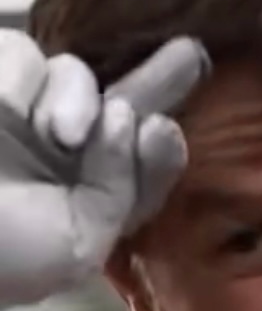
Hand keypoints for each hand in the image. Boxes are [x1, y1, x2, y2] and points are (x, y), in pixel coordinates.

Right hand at [0, 32, 208, 306]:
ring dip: (77, 97)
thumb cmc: (3, 255)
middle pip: (118, 104)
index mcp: (81, 200)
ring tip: (60, 134)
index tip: (164, 130)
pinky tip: (13, 114)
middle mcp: (54, 155)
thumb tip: (136, 120)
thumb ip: (121, 190)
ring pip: (73, 74)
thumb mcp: (79, 243)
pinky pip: (21, 58)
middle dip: (158, 79)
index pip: (134, 167)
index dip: (159, 147)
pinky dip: (24, 81)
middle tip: (194, 55)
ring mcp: (17, 117)